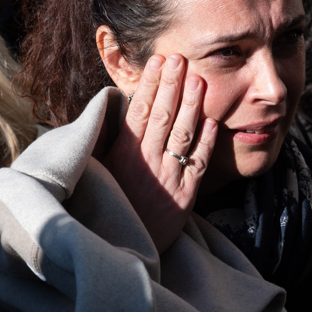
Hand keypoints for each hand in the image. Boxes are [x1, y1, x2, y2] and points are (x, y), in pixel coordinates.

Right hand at [103, 54, 217, 253]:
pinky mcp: (184, 196)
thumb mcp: (99, 175)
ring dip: (192, 105)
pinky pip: (198, 164)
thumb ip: (107, 144)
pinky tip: (212, 121)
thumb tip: (112, 112)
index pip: (138, 111)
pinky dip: (205, 142)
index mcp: (121, 155)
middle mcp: (144, 163)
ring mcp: (166, 178)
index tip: (158, 61)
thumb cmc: (110, 208)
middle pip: (162, 116)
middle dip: (172, 85)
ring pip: (182, 135)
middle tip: (180, 58)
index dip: (150, 85)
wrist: (123, 254)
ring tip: (198, 79)